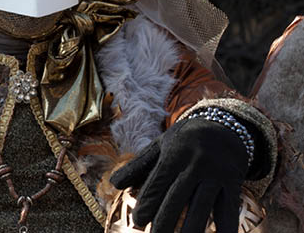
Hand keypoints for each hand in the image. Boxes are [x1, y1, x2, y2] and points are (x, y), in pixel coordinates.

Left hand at [110, 117, 248, 232]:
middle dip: (166, 219)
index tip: (138, 221)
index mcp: (174, 153)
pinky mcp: (234, 182)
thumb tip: (113, 183)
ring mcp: (216, 173)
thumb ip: (139, 165)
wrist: (225, 125)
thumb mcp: (161, 146)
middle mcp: (195, 163)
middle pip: (179, 196)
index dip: (149, 202)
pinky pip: (229, 207)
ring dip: (193, 228)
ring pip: (203, 204)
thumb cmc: (185, 140)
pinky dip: (226, 226)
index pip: (159, 181)